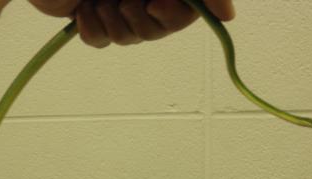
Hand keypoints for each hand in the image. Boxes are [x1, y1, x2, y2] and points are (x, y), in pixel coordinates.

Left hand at [28, 0, 234, 47]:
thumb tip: (229, 15)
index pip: (189, 8)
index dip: (176, 16)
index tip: (155, 5)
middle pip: (160, 29)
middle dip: (139, 20)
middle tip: (121, 0)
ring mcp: (117, 1)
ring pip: (132, 38)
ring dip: (113, 23)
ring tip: (96, 0)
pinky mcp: (92, 16)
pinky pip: (103, 41)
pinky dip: (93, 30)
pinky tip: (82, 11)